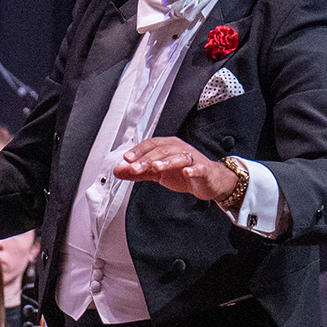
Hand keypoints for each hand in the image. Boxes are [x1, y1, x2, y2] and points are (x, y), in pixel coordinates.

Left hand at [112, 137, 237, 200]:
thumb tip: (117, 171)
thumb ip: (137, 172)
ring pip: (179, 157)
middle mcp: (179, 149)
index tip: (126, 158)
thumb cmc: (183, 173)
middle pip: (162, 150)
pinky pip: (198, 168)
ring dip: (167, 162)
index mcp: (167, 147)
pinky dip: (192, 169)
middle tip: (134, 168)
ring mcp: (193, 158)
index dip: (138, 150)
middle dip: (147, 159)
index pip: (151, 144)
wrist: (209, 181)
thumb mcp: (157, 173)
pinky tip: (186, 173)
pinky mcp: (204, 169)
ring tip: (156, 167)